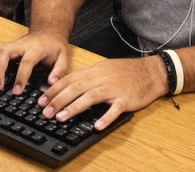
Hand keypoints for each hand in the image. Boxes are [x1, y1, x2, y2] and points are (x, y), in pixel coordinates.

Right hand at [0, 30, 70, 94]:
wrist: (48, 31)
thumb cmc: (54, 45)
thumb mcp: (64, 56)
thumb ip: (60, 70)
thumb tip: (52, 83)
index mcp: (36, 48)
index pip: (26, 62)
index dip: (21, 77)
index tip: (17, 90)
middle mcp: (21, 45)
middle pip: (4, 53)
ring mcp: (12, 44)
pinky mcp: (7, 46)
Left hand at [38, 56, 166, 130]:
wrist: (152, 72)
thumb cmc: (128, 71)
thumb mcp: (105, 67)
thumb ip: (87, 75)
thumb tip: (68, 84)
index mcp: (96, 70)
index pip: (70, 78)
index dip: (54, 89)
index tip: (42, 100)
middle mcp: (103, 78)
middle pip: (76, 87)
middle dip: (58, 100)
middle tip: (45, 112)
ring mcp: (114, 88)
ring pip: (91, 97)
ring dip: (74, 108)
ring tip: (61, 118)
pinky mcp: (126, 99)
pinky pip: (115, 109)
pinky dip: (105, 117)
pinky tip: (97, 126)